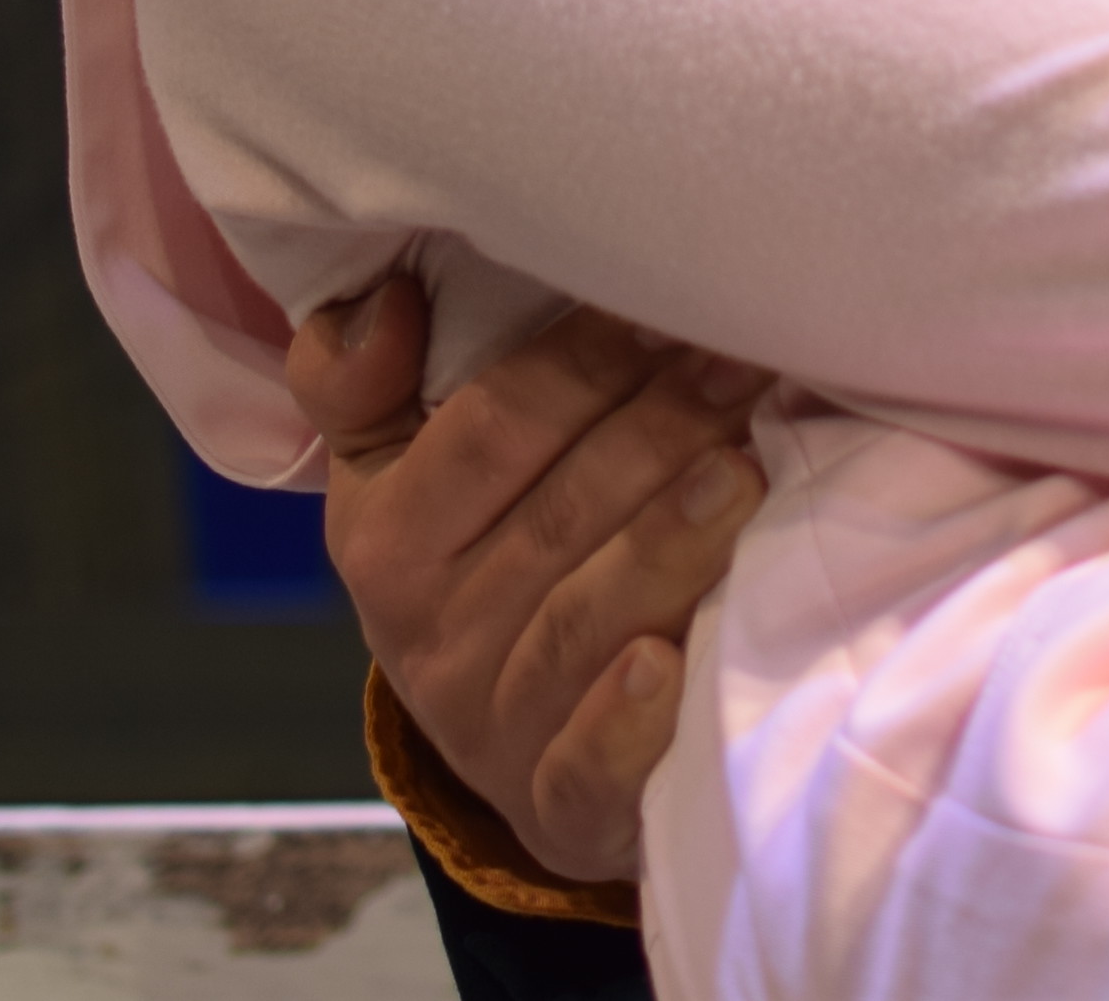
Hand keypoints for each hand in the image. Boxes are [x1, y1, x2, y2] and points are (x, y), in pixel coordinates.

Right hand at [294, 280, 771, 883]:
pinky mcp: (561, 808)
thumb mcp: (397, 477)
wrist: (513, 745)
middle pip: (558, 516)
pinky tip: (672, 665)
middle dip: (656, 429)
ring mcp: (498, 727)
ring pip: (585, 624)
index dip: (580, 363)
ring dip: (665, 545)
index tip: (668, 302)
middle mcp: (433, 637)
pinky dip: (629, 720)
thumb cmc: (477, 568)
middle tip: (742, 363)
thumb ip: (365, 383)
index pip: (488, 432)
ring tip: (742, 474)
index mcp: (389, 541)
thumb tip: (375, 300)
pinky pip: (589, 767)